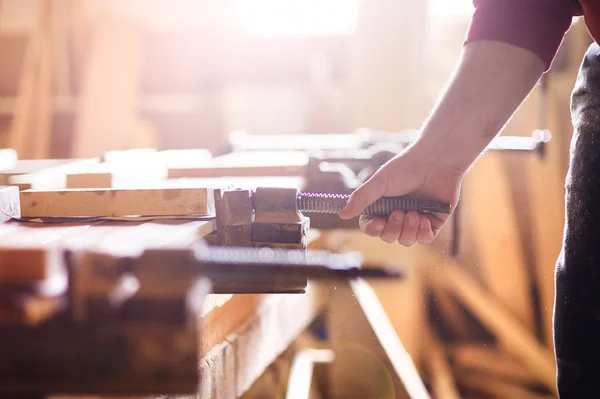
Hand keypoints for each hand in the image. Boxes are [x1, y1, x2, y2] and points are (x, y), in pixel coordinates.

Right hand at [338, 144, 462, 245]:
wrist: (436, 161)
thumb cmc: (406, 168)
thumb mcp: (379, 182)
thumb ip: (361, 198)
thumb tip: (342, 214)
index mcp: (382, 205)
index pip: (371, 227)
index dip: (373, 229)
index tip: (379, 222)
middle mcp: (397, 214)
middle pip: (388, 237)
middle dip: (393, 229)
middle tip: (399, 212)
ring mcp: (415, 219)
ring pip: (406, 241)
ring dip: (408, 230)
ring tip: (414, 213)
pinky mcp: (433, 222)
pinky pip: (425, 239)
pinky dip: (423, 233)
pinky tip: (424, 219)